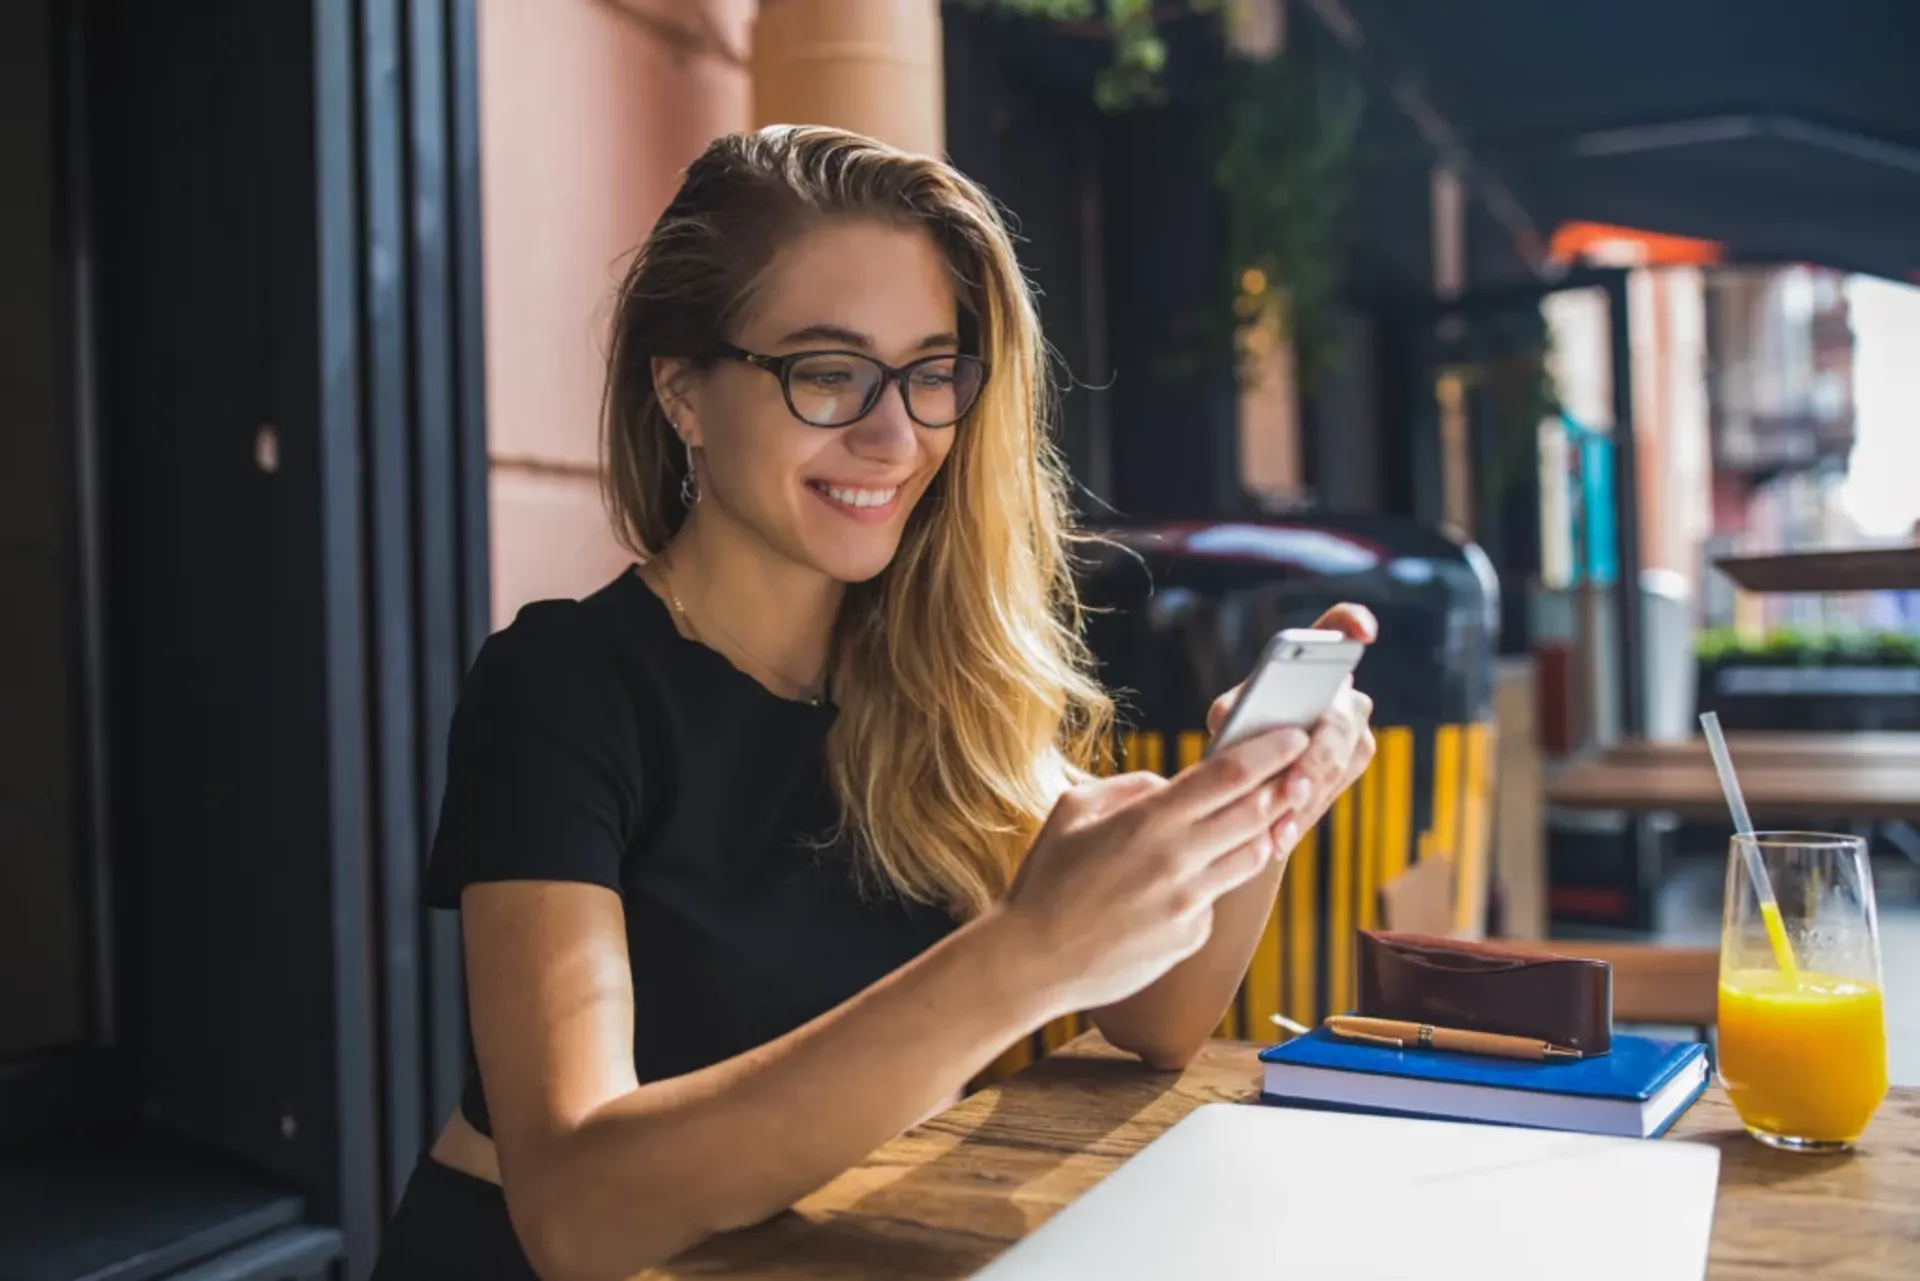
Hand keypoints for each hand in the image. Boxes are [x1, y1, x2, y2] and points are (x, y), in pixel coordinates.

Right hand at [1000, 726, 1312, 1014]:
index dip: (1269, 751)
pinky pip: (1217, 898)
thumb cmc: (1046, 879)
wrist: (1034, 960)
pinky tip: (1198, 876)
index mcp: (1147, 821)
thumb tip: (1170, 785)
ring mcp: (1189, 903)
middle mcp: (1177, 860)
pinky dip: (1215, 880)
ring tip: (1277, 814)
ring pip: (1252, 857)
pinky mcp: (1192, 937)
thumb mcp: (1073, 810)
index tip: (1294, 735)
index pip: (1228, 776)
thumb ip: (1129, 788)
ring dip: (1269, 831)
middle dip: (1287, 786)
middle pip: (1255, 813)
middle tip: (1305, 769)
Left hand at [1206, 604, 1378, 848]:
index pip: (1341, 627)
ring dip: (1309, 793)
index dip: (1353, 624)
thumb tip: (1231, 719)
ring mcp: (1355, 726)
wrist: (1253, 783)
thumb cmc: (1239, 735)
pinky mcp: (1355, 762)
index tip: (1362, 632)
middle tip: (1294, 786)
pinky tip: (1280, 837)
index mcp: (1313, 661)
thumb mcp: (1228, 717)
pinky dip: (1304, 814)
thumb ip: (1232, 712)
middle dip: (1316, 756)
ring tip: (1279, 824)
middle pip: (1340, 717)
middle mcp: (1344, 689)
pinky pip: (1336, 787)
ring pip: (1340, 759)